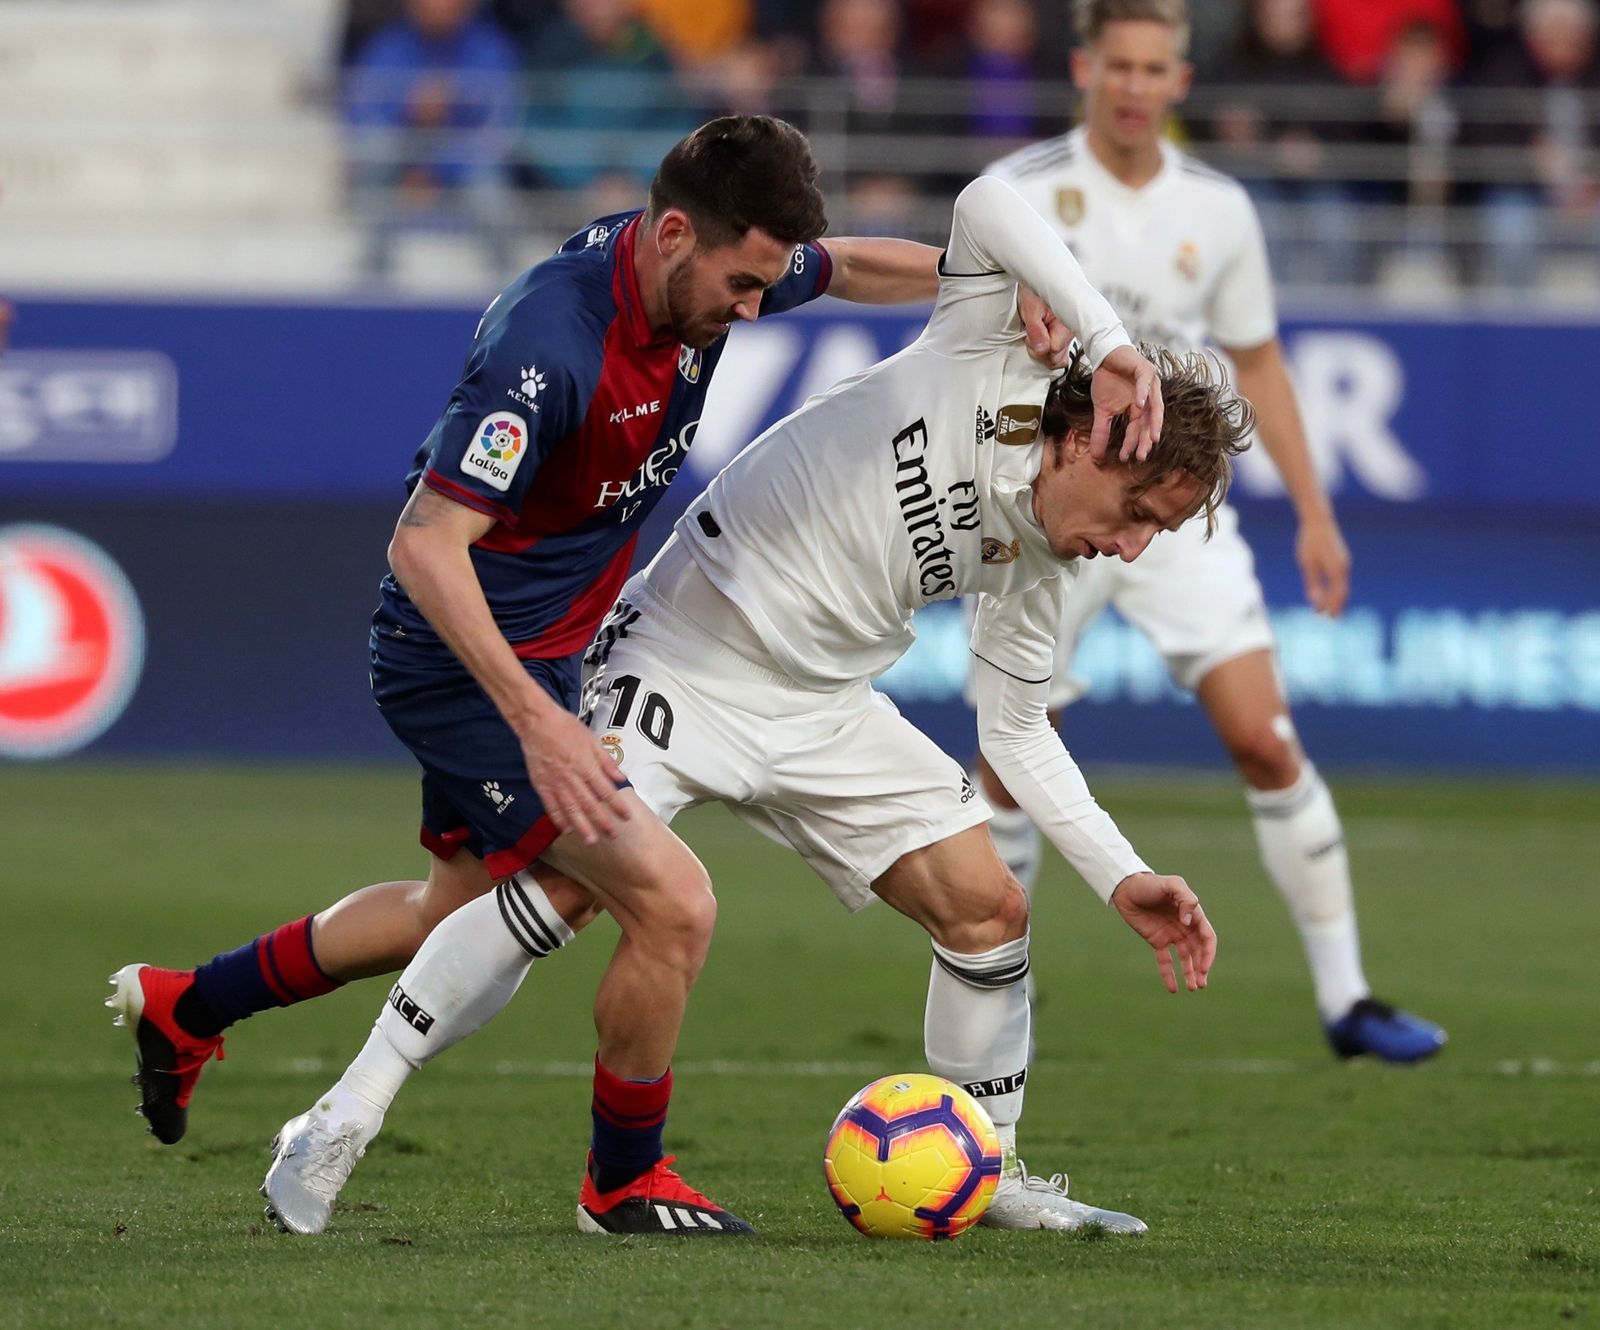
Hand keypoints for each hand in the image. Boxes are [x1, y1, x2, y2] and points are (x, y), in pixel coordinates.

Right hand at [518, 708, 630, 845]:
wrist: (538, 723)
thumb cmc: (567, 728)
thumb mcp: (593, 741)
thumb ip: (607, 762)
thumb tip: (621, 779)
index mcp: (587, 767)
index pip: (606, 792)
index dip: (617, 806)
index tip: (626, 817)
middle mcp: (573, 779)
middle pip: (590, 805)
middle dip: (602, 822)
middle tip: (612, 836)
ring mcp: (556, 784)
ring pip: (571, 810)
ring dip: (582, 826)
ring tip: (591, 840)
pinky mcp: (541, 785)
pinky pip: (551, 806)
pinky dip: (559, 819)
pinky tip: (566, 829)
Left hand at [1017, 285, 1074, 368]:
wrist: (1039, 277)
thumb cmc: (1035, 290)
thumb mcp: (1031, 309)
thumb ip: (1036, 331)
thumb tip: (1041, 349)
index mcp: (1066, 325)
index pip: (1053, 353)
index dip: (1038, 348)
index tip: (1030, 337)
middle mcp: (1072, 331)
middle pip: (1057, 359)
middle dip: (1041, 352)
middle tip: (1031, 336)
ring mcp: (1069, 333)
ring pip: (1057, 357)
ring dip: (1043, 350)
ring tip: (1036, 334)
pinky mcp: (1065, 334)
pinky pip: (1058, 351)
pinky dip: (1048, 348)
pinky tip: (1042, 338)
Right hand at [1090, 345, 1163, 462]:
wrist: (1104, 355)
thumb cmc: (1106, 381)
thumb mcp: (1102, 410)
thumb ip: (1101, 431)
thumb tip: (1095, 455)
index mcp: (1140, 408)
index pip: (1138, 429)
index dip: (1133, 443)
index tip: (1126, 457)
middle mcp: (1149, 398)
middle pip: (1150, 422)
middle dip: (1146, 439)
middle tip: (1142, 454)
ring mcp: (1150, 384)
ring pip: (1155, 405)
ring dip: (1153, 422)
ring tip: (1151, 438)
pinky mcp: (1145, 369)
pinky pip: (1146, 383)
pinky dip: (1143, 393)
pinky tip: (1138, 405)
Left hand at [1110, 871, 1215, 993]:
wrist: (1126, 888)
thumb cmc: (1151, 884)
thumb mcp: (1171, 885)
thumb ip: (1185, 899)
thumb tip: (1188, 922)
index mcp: (1193, 915)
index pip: (1207, 937)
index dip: (1208, 953)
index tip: (1204, 967)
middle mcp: (1185, 927)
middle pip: (1198, 951)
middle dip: (1202, 968)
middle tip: (1200, 984)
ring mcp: (1171, 935)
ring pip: (1185, 959)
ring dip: (1190, 973)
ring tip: (1193, 988)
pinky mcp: (1157, 941)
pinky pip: (1165, 961)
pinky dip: (1169, 974)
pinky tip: (1173, 988)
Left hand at [1296, 510, 1350, 616]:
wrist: (1319, 522)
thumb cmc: (1309, 542)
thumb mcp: (1307, 564)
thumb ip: (1312, 583)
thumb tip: (1315, 602)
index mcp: (1336, 569)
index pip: (1337, 594)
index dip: (1331, 606)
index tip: (1324, 616)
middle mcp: (1344, 567)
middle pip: (1343, 592)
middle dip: (1336, 605)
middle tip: (1329, 618)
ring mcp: (1345, 563)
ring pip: (1343, 585)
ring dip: (1336, 598)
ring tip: (1328, 609)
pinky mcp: (1342, 559)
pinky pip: (1341, 579)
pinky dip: (1337, 589)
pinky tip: (1329, 593)